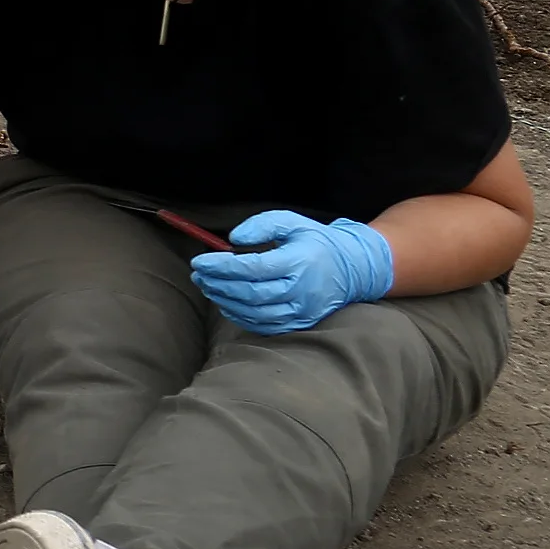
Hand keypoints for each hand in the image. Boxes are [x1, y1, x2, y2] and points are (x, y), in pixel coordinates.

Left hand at [189, 211, 394, 333]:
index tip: (199, 261)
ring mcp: (302, 311)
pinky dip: (240, 316)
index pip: (252, 268)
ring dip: (224, 301)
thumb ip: (261, 225)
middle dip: (217, 285)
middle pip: (250, 293)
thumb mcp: (290, 222)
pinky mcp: (300, 323)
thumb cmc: (314, 242)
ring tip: (207, 287)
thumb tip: (232, 240)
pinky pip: (264, 326)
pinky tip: (226, 303)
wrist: (352, 268)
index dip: (221, 267)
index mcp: (298, 262)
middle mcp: (301, 290)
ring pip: (255, 312)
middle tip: (198, 275)